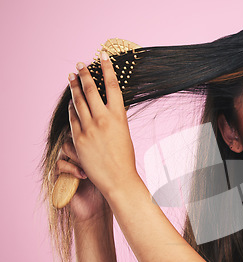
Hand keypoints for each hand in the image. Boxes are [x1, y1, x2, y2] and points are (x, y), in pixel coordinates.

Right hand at [54, 138, 109, 223]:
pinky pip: (59, 165)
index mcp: (89, 150)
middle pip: (75, 136)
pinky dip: (71, 168)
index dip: (93, 135)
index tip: (105, 141)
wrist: (98, 210)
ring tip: (90, 166)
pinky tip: (83, 175)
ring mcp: (67, 164)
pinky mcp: (59, 176)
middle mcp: (77, 155)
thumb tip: (119, 133)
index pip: (87, 133)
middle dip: (85, 143)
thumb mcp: (110, 167)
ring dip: (78, 155)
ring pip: (66, 148)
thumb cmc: (107, 189)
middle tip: (96, 152)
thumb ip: (110, 151)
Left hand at [68, 51, 138, 199]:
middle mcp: (103, 119)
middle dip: (85, 74)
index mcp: (119, 116)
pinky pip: (73, 118)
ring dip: (75, 87)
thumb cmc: (125, 158)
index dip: (107, 68)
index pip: (113, 86)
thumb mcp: (124, 133)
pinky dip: (72, 108)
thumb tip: (106, 106)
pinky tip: (71, 102)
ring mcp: (88, 129)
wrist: (118, 179)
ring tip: (72, 77)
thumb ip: (114, 118)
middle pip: (91, 89)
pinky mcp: (78, 139)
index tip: (103, 56)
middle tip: (81, 64)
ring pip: (79, 101)